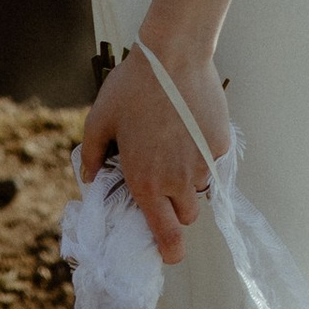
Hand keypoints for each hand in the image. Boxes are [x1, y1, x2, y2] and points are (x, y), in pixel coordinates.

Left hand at [81, 38, 228, 265]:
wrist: (173, 56)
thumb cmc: (132, 88)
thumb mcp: (99, 120)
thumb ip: (90, 155)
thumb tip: (87, 177)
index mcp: (146, 182)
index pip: (167, 237)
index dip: (169, 251)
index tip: (167, 251)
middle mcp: (178, 181)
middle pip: (186, 216)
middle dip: (175, 207)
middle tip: (161, 179)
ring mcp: (203, 164)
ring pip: (200, 189)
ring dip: (189, 181)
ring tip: (174, 148)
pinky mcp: (220, 145)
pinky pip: (213, 162)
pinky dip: (202, 154)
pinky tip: (189, 127)